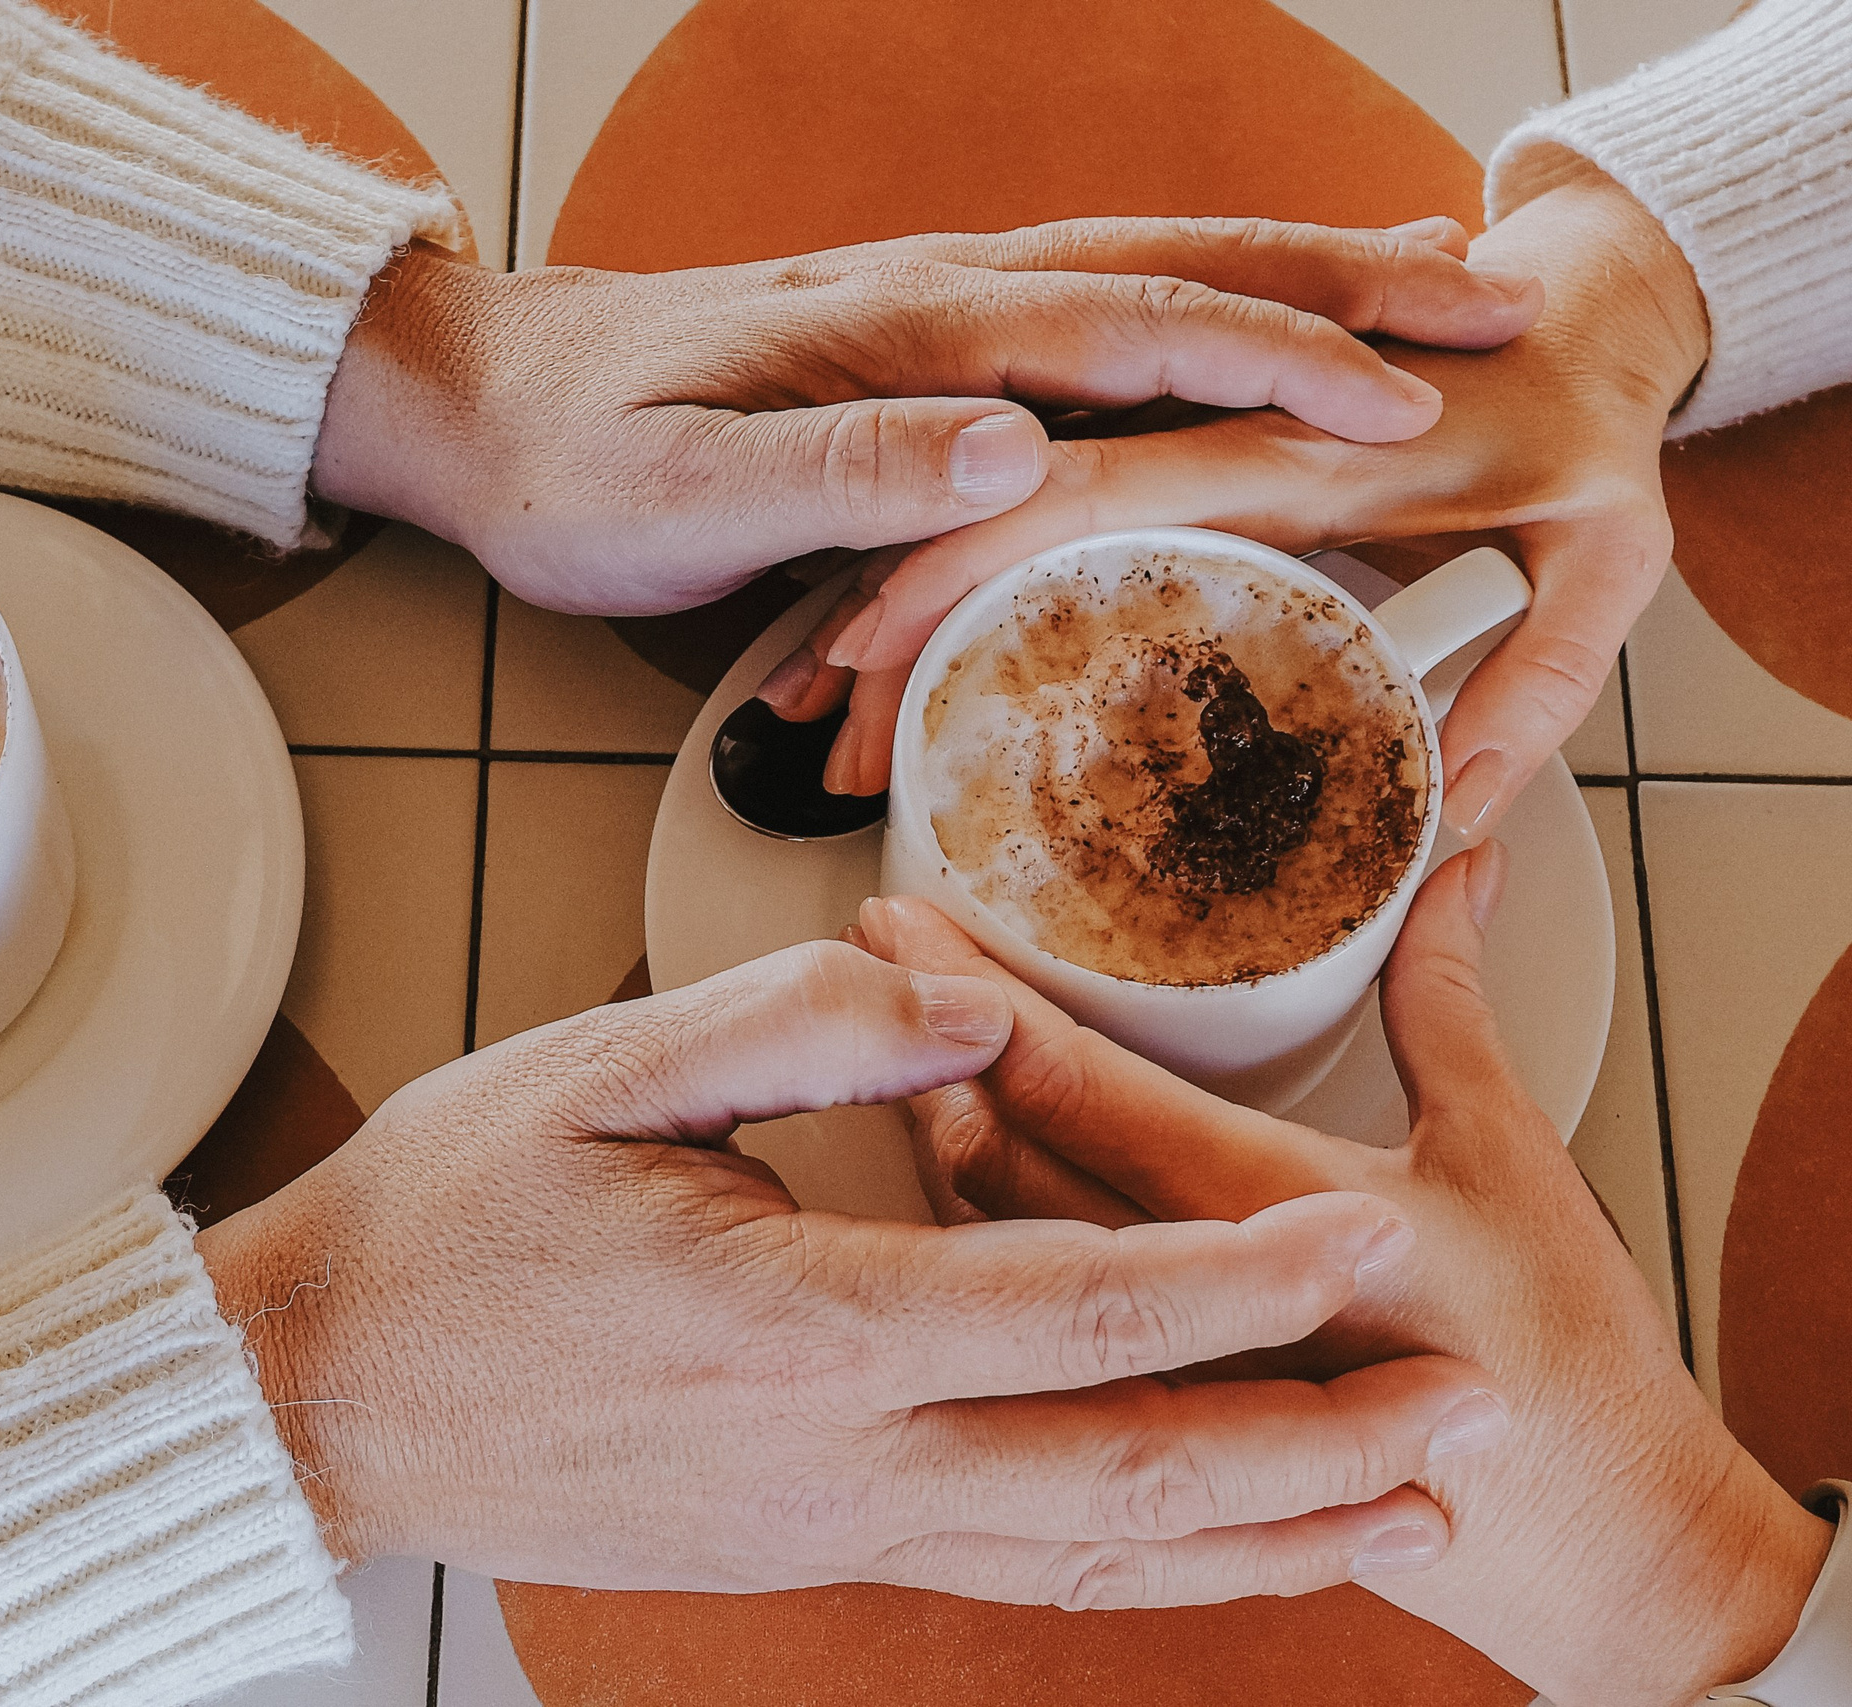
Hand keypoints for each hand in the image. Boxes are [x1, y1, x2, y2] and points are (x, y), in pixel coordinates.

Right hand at [195, 939, 1512, 1601]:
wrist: (329, 1397)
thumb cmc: (447, 1223)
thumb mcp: (600, 1074)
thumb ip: (804, 1022)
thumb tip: (970, 995)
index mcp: (796, 1326)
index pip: (1074, 1306)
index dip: (1237, 1270)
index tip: (1365, 1228)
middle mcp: (837, 1457)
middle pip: (1128, 1471)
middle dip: (1314, 1443)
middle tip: (1469, 1416)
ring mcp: (825, 1527)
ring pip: (1089, 1551)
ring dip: (1259, 1533)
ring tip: (1397, 1512)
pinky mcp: (804, 1547)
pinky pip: (1011, 1569)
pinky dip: (1138, 1566)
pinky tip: (1205, 1550)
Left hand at [311, 219, 1541, 616]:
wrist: (478, 402)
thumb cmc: (565, 467)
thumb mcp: (679, 496)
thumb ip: (843, 470)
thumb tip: (1015, 450)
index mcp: (902, 333)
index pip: (1124, 327)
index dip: (1271, 361)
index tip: (1400, 400)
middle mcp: (936, 297)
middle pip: (1171, 265)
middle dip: (1340, 284)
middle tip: (1492, 309)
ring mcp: (927, 308)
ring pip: (1142, 270)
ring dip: (1287, 278)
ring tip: (1420, 293)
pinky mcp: (909, 341)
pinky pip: (1086, 311)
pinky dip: (1195, 307)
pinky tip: (1238, 332)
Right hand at [798, 168, 1706, 814]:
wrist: (1585, 304)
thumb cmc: (1585, 411)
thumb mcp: (1603, 561)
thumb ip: (1533, 688)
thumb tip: (1441, 812)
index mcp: (1288, 449)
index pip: (1088, 484)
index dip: (966, 556)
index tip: (881, 634)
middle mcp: (1210, 436)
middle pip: (1002, 512)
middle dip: (897, 615)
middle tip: (833, 726)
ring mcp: (1181, 448)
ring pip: (1000, 522)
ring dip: (909, 611)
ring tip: (848, 722)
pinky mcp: (1175, 470)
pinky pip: (1039, 526)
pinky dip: (959, 591)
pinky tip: (906, 665)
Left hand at [850, 858, 1830, 1705]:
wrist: (1605, 1557)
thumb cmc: (1568, 1362)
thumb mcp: (1510, 1156)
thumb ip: (1447, 1003)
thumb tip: (1455, 871)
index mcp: (1252, 1220)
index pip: (1062, 1083)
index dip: (965, 989)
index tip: (901, 913)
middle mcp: (1172, 1308)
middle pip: (990, 1162)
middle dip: (915, 1049)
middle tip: (867, 954)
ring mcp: (1150, 1379)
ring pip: (986, 1252)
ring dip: (933, 1144)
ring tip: (893, 1051)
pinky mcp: (1150, 1433)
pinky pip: (1018, 1332)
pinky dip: (976, 1248)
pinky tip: (958, 1195)